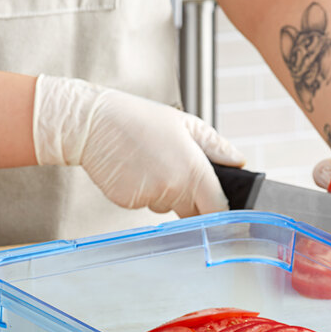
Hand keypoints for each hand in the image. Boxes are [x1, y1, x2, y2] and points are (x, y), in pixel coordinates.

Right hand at [33, 75, 244, 217]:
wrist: (92, 123)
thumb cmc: (138, 119)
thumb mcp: (185, 124)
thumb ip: (216, 147)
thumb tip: (238, 161)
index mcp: (193, 168)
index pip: (217, 206)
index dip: (219, 210)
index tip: (217, 209)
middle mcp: (174, 187)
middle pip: (193, 211)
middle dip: (189, 200)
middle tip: (173, 170)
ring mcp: (150, 198)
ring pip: (167, 208)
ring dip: (164, 195)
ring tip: (149, 164)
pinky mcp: (130, 203)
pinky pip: (145, 206)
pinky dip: (142, 194)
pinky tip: (134, 171)